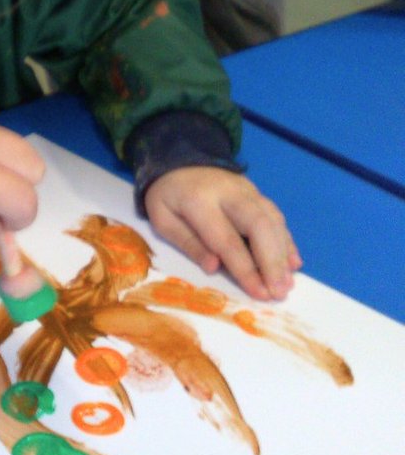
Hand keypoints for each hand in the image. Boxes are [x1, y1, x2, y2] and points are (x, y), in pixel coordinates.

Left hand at [144, 166, 300, 300]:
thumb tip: (213, 267)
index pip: (227, 239)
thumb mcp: (162, 220)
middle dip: (272, 262)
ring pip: (272, 220)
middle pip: (259, 226)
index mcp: (199, 200)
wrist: (179, 160)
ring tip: (287, 284)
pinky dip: (286, 240)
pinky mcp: (257, 192)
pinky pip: (276, 216)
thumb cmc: (168, 197)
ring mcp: (247, 190)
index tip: (259, 294)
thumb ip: (187, 242)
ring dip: (283, 254)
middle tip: (279, 292)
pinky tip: (292, 263)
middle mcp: (229, 193)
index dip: (245, 269)